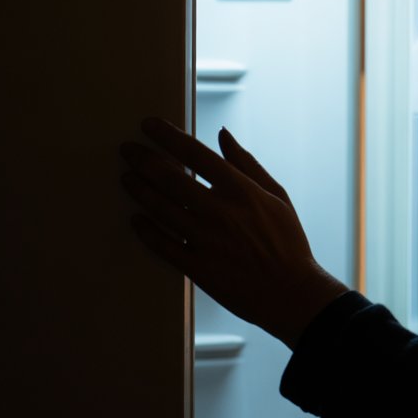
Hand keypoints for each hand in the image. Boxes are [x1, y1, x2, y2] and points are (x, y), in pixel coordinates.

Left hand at [119, 117, 348, 348]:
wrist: (290, 292)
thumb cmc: (287, 242)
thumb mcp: (276, 196)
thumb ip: (247, 164)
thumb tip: (223, 136)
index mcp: (242, 192)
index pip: (196, 155)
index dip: (169, 137)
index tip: (150, 125)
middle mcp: (220, 213)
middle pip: (170, 179)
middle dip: (144, 159)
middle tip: (128, 149)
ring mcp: (206, 240)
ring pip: (161, 209)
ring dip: (139, 190)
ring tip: (127, 177)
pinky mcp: (197, 266)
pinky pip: (162, 245)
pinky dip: (145, 231)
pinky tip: (136, 219)